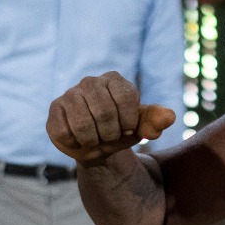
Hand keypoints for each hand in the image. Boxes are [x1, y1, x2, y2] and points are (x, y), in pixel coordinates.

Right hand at [47, 71, 176, 163]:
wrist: (98, 144)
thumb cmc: (121, 130)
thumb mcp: (141, 127)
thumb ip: (155, 121)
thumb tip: (170, 117)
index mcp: (114, 80)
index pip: (126, 99)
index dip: (129, 122)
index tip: (127, 127)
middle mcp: (90, 82)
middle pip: (104, 112)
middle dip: (110, 134)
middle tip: (109, 136)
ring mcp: (69, 94)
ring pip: (83, 124)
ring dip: (93, 140)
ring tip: (95, 139)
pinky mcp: (54, 110)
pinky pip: (64, 132)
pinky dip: (75, 143)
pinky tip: (79, 138)